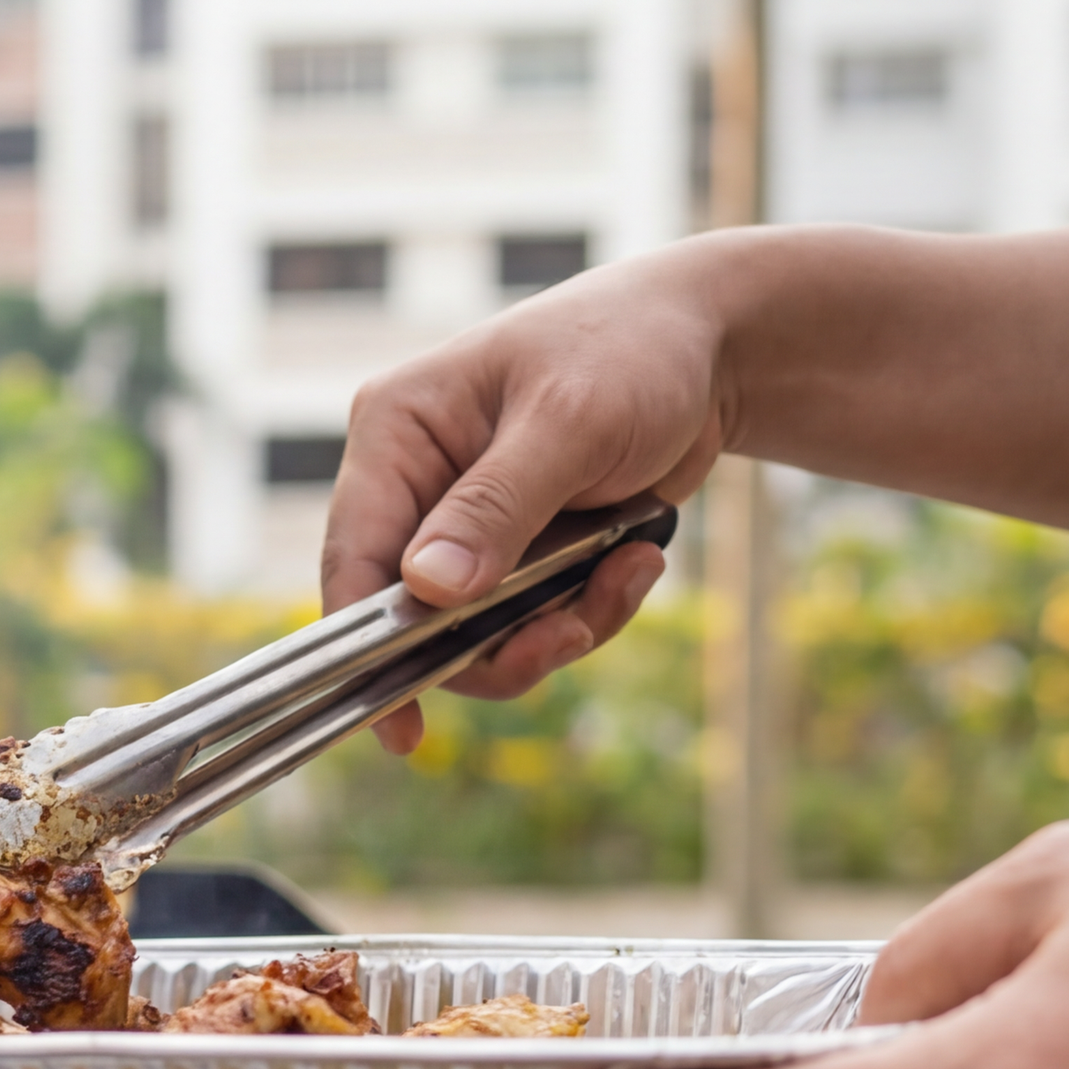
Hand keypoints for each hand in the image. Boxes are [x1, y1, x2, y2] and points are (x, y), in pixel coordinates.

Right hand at [321, 253, 727, 751]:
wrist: (713, 344)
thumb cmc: (633, 352)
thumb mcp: (569, 423)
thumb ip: (495, 507)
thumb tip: (426, 590)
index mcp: (397, 433)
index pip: (354, 556)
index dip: (366, 646)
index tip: (398, 724)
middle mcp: (419, 483)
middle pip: (417, 616)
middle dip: (499, 641)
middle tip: (570, 635)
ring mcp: (469, 522)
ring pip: (479, 632)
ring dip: (558, 628)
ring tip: (626, 577)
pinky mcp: (521, 548)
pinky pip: (532, 621)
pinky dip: (588, 610)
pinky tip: (637, 561)